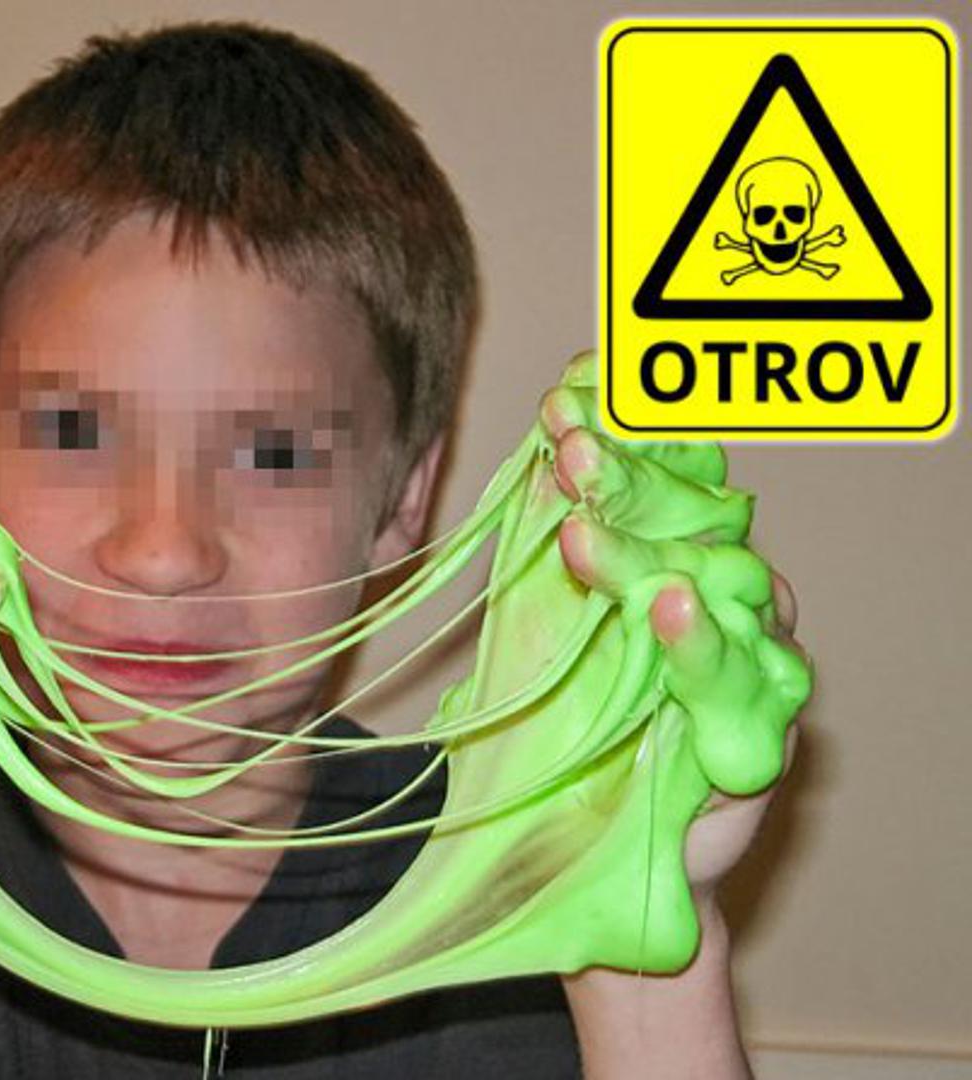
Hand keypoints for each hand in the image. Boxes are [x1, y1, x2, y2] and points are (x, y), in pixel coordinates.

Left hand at [539, 352, 812, 904]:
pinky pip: (737, 677)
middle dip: (626, 474)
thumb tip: (542, 445)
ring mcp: (743, 652)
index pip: (656, 470)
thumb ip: (540, 543)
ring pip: (717, 582)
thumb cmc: (550, 729)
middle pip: (689, 513)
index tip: (566, 391)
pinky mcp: (757, 727)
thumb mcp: (526, 624)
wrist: (571, 854)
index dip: (620, 425)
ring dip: (645, 551)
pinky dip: (699, 644)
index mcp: (660, 552)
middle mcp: (712, 590)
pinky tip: (667, 610)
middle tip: (566, 446)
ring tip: (582, 533)